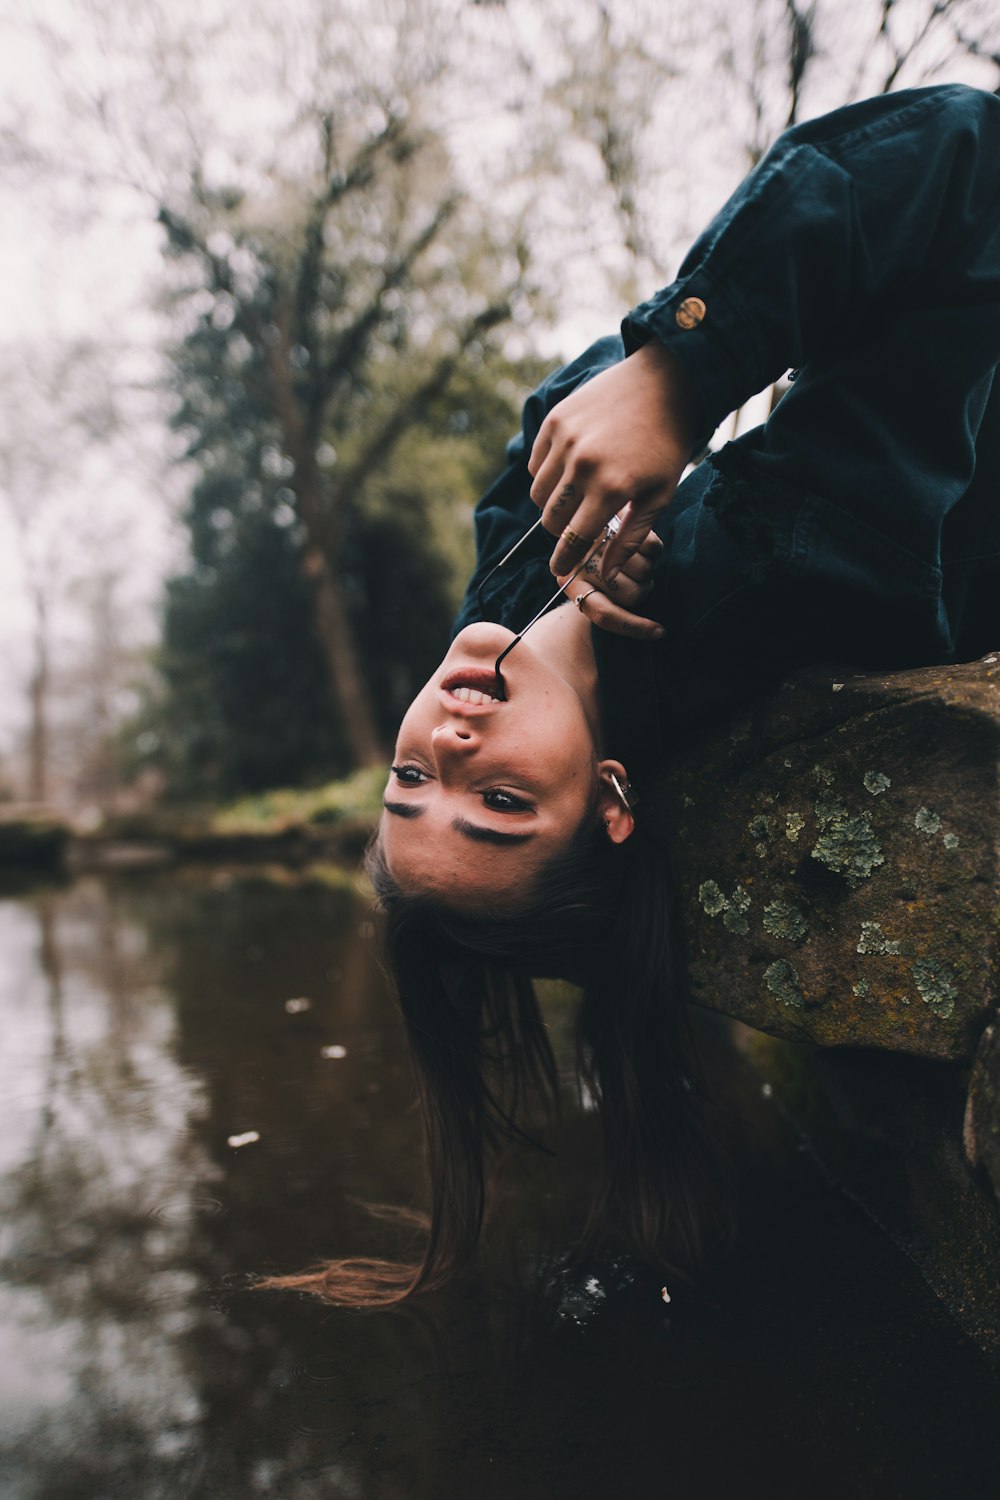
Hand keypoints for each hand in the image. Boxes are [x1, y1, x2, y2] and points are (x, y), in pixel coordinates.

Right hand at [528, 341, 697, 579]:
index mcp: (611, 488)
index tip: (561, 568)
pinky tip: (570, 469)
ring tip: (575, 496)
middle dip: (562, 531)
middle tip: (578, 524)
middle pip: (551, 520)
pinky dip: (546, 474)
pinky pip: (535, 464)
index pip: (574, 539)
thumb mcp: (659, 495)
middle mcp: (582, 464)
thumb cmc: (667, 444)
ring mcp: (565, 440)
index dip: (565, 559)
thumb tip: (605, 574)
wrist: (663, 382)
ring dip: (553, 503)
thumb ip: (629, 539)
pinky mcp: (555, 420)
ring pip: (539, 494)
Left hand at [560, 530, 664, 640]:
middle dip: (641, 590)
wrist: (589, 521)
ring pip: (645, 573)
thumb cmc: (593, 563)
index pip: (605, 615)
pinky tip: (640, 543)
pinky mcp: (619, 519)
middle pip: (633, 596)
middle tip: (633, 577)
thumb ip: (605, 608)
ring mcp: (600, 539)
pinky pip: (652, 548)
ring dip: (647, 568)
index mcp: (571, 583)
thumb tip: (655, 631)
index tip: (659, 632)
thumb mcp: (589, 588)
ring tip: (632, 556)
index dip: (634, 627)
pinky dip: (653, 549)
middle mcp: (582, 561)